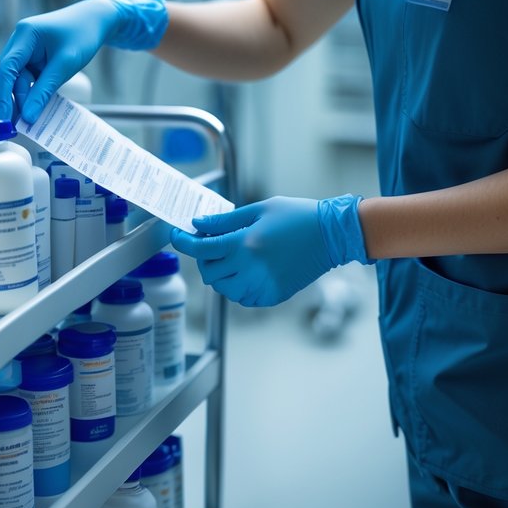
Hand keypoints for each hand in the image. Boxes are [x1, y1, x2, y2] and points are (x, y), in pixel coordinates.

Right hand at [0, 0, 167, 123]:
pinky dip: (32, 93)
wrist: (97, 20)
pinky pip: (28, 79)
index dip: (2, 95)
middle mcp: (20, 41)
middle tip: (18, 126)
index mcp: (25, 35)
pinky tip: (36, 108)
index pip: (6, 68)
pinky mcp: (33, 58)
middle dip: (13, 100)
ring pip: (18, 80)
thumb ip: (45, 90)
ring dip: (24, 99)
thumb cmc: (83, 35)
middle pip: (9, 76)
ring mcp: (25, 50)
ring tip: (30, 121)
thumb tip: (28, 116)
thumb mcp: (66, 64)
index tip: (4, 118)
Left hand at [171, 193, 370, 306]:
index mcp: (245, 244)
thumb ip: (226, 221)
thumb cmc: (297, 216)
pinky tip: (248, 270)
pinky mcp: (271, 296)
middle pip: (209, 272)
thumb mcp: (259, 209)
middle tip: (213, 243)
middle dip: (205, 257)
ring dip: (220, 274)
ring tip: (232, 257)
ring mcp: (261, 286)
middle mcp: (250, 269)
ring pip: (223, 289)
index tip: (176, 236)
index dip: (183, 242)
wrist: (330, 236)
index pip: (201, 248)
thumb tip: (199, 224)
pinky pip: (242, 297)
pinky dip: (237, 286)